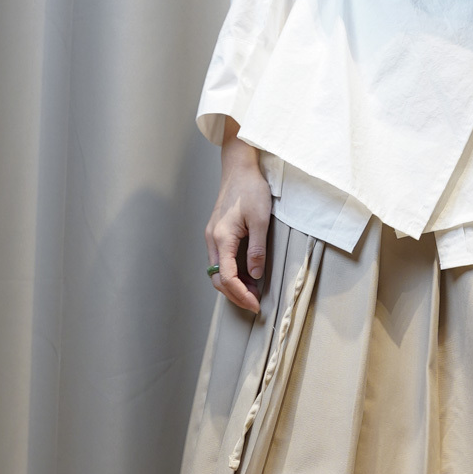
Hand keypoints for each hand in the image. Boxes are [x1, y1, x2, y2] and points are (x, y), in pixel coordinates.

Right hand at [205, 131, 270, 313]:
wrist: (239, 169)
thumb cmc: (251, 190)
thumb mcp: (260, 220)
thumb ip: (256, 249)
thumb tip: (255, 275)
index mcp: (221, 238)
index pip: (227, 277)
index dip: (241, 294)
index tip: (256, 304)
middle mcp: (212, 240)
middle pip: (218, 279)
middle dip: (235, 295)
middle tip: (254, 304)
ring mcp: (212, 237)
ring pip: (218, 271)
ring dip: (233, 285)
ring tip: (253, 292)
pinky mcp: (217, 233)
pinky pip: (221, 261)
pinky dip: (232, 273)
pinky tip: (248, 275)